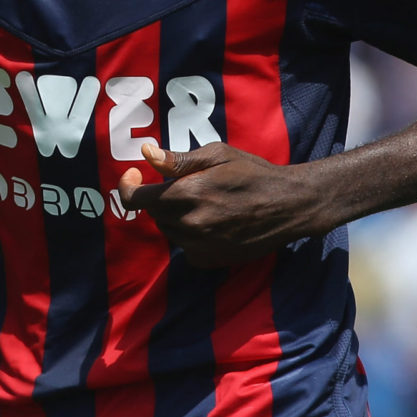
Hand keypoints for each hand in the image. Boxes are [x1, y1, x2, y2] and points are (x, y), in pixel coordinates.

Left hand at [116, 141, 320, 267]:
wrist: (288, 206)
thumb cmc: (253, 173)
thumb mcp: (218, 155)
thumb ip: (179, 160)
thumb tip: (147, 155)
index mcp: (189, 194)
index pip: (138, 199)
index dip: (128, 187)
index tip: (134, 176)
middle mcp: (190, 224)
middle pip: (153, 213)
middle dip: (159, 197)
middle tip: (181, 184)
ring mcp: (199, 246)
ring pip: (168, 230)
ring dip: (173, 215)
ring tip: (201, 201)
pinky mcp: (209, 260)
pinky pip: (184, 246)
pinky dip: (188, 233)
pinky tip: (210, 221)